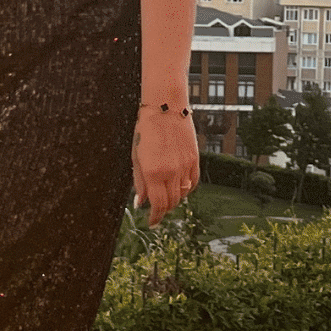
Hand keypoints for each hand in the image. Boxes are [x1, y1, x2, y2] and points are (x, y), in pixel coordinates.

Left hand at [133, 108, 198, 225]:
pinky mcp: (194, 159)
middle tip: (157, 210)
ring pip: (183, 195)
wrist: (165, 108)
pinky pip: (193, 182)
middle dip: (164, 210)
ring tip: (167, 198)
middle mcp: (171, 172)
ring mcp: (185, 166)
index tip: (152, 222)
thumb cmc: (146, 129)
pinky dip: (187, 189)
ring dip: (175, 200)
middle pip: (171, 202)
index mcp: (153, 172)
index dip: (155, 217)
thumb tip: (140, 203)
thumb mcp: (136, 157)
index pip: (158, 205)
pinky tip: (180, 188)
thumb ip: (138, 182)